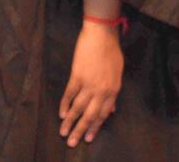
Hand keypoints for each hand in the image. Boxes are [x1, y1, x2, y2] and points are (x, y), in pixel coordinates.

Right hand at [59, 21, 123, 146]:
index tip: (89, 137)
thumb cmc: (111, 52)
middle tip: (73, 143)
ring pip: (78, 108)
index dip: (96, 126)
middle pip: (91, 115)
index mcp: (114, 89)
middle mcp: (102, 89)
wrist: (102, 35)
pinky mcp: (77, 76)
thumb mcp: (118, 72)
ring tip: (63, 133)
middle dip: (81, 130)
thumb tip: (110, 110)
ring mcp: (89, 83)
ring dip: (70, 122)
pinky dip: (64, 105)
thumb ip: (113, 92)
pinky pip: (69, 95)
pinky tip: (61, 114)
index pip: (104, 113)